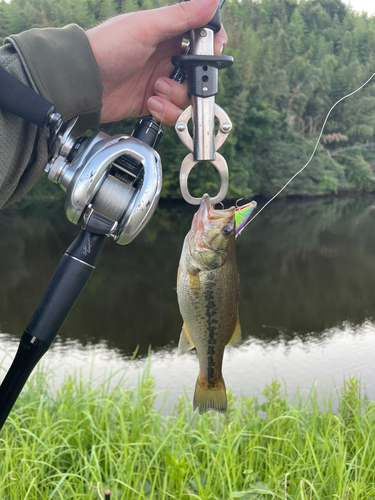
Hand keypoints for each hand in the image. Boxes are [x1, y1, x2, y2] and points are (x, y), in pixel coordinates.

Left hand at [86, 0, 226, 125]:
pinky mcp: (152, 104)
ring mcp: (159, 83)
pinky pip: (172, 113)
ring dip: (175, 96)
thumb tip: (212, 0)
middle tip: (177, 77)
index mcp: (166, 35)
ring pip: (187, 96)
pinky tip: (150, 103)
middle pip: (197, 73)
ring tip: (156, 89)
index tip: (211, 53)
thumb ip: (181, 16)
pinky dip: (165, 111)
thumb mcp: (146, 28)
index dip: (210, 47)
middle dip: (193, 80)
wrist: (84, 82)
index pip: (200, 39)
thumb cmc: (108, 47)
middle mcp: (166, 59)